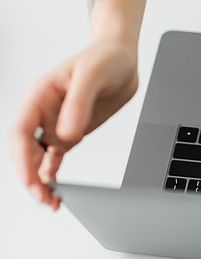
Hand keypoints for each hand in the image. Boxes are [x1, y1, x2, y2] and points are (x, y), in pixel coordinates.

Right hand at [9, 38, 137, 209]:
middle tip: (45, 198)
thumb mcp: (92, 75)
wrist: (123, 57)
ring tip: (50, 201)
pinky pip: (53, 158)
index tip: (31, 180)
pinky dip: (51, 174)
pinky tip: (54, 190)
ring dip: (39, 180)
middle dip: (30, 177)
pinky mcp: (70, 131)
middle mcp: (42, 112)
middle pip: (24, 151)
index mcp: (39, 95)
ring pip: (37, 159)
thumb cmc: (105, 57)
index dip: (21, 158)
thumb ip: (79, 103)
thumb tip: (67, 133)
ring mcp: (55, 123)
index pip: (20, 132)